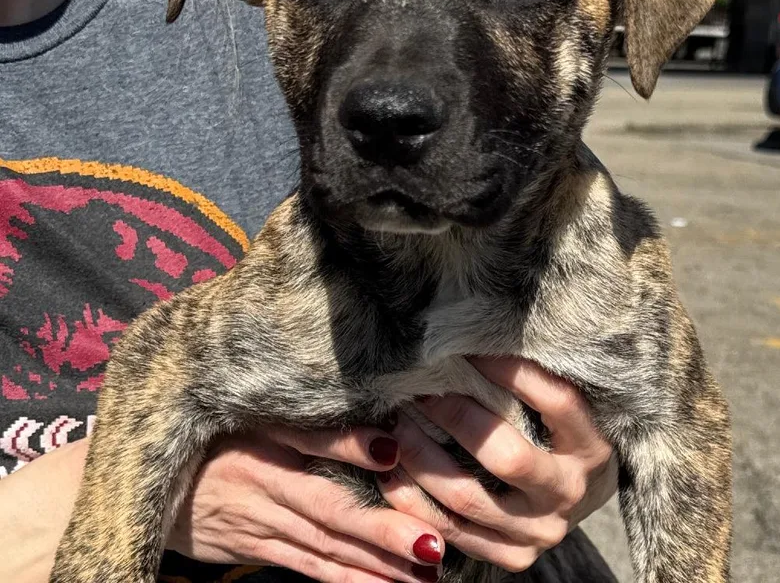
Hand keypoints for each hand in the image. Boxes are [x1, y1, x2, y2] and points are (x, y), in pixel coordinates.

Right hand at [167, 425, 445, 582]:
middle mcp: (262, 483)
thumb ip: (302, 415)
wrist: (147, 481)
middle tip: (431, 543)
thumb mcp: (247, 414)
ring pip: (323, 546)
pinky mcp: (255, 547)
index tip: (395, 449)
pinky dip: (344, 579)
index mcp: (260, 438)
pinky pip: (306, 566)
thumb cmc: (210, 435)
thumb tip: (365, 413)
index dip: (351, 446)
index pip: (311, 439)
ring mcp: (259, 522)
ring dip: (372, 563)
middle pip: (328, 507)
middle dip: (380, 529)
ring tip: (425, 572)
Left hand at [378, 358, 616, 573]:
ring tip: (396, 425)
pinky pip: (451, 533)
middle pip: (507, 457)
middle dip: (455, 418)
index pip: (556, 402)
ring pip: (468, 498)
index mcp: (590, 448)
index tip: (466, 348)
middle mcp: (568, 493)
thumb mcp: (562, 410)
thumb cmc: (559, 435)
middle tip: (420, 391)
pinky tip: (391, 471)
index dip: (511, 372)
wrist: (579, 498)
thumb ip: (530, 383)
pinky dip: (414, 501)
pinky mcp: (512, 556)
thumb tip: (471, 337)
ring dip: (422, 458)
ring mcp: (540, 531)